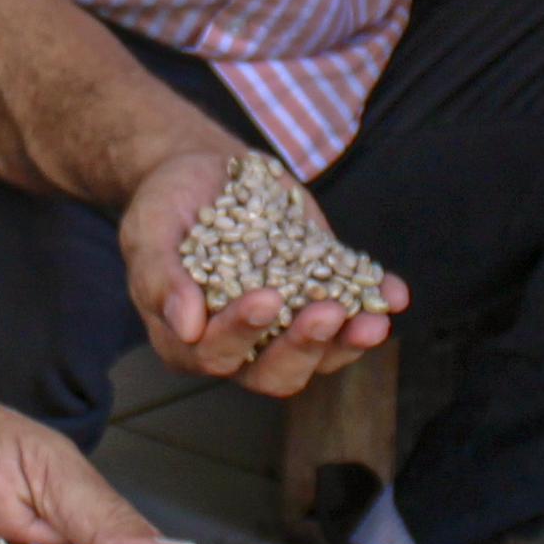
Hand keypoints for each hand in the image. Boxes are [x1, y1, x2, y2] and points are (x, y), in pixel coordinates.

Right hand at [116, 144, 404, 398]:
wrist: (203, 172)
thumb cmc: (165, 208)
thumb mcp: (147, 231)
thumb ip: (159, 278)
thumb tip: (186, 326)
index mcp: (191, 341)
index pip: (218, 355)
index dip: (243, 332)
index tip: (267, 298)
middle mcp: (242, 344)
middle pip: (276, 371)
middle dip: (306, 346)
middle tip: (327, 311)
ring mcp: (286, 323)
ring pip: (321, 354)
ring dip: (350, 342)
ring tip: (374, 319)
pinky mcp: (319, 292)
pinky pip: (353, 312)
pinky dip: (375, 302)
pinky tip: (396, 293)